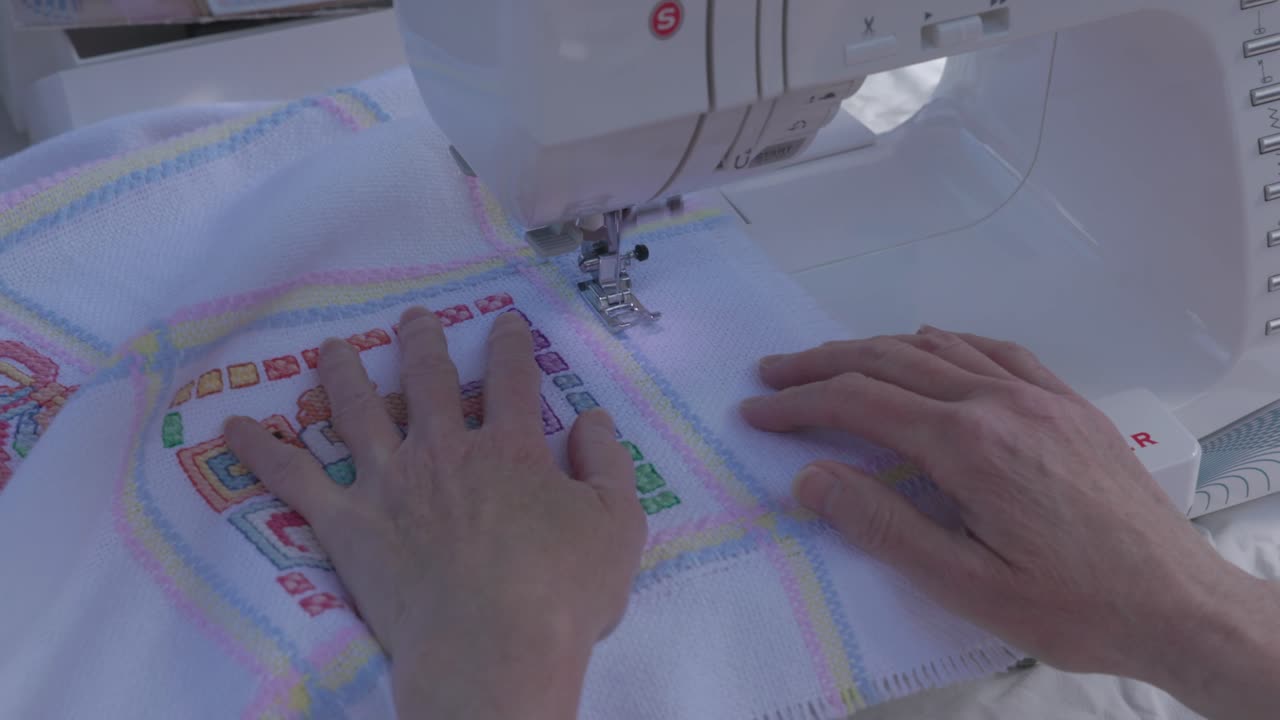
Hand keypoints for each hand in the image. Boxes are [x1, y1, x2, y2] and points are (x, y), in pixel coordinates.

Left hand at [224, 308, 646, 718]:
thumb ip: (608, 464)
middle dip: (422, 343)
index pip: (512, 379)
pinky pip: (295, 479)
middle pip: (429, 379)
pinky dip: (263, 451)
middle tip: (414, 319)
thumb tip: (592, 420)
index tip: (505, 323)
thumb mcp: (618, 526)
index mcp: (511, 450)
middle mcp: (444, 450)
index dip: (510, 345)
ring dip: (343, 373)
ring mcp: (389, 483)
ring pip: (358, 410)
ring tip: (332, 349)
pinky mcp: (347, 524)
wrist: (493, 648)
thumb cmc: (562, 594)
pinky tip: (234, 428)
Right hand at [741, 326, 1279, 718]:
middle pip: (888, 362)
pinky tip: (927, 349)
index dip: (799, 405)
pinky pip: (991, 350)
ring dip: (873, 350)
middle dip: (821, 366)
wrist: (1178, 603)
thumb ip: (883, 526)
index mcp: (968, 445)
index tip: (756, 411)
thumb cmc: (1072, 606)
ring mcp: (1038, 394)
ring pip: (936, 349)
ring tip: (832, 363)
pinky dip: (942, 344)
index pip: (859, 404)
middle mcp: (999, 401)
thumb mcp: (965, 586)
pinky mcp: (1067, 401)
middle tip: (772, 375)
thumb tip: (810, 477)